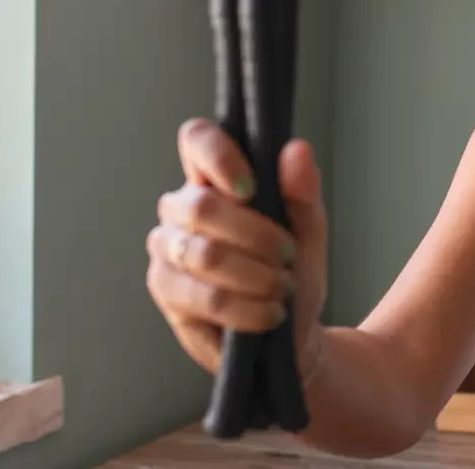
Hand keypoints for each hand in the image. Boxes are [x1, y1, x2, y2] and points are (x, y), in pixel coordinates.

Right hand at [147, 119, 329, 375]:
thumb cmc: (291, 272)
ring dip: (255, 275)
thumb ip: (302, 192)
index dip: (219, 155)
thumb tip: (297, 150)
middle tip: (288, 256)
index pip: (197, 140)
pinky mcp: (166, 292)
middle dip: (256, 235)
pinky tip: (269, 313)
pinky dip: (247, 308)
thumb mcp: (308, 232)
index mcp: (213, 179)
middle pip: (202, 206)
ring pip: (204, 254)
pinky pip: (205, 297)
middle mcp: (180, 208)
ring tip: (282, 288)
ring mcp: (167, 249)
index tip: (252, 188)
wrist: (289, 333)